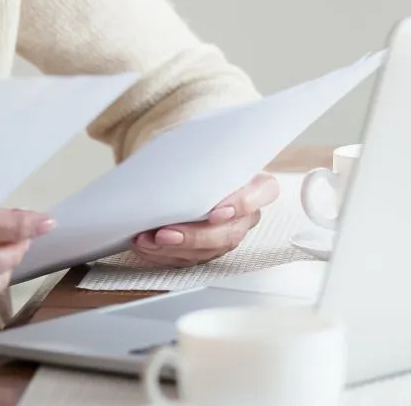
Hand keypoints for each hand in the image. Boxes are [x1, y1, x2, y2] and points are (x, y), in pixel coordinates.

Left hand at [129, 172, 279, 268]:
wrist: (181, 173)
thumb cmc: (195, 159)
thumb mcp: (198, 151)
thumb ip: (198, 158)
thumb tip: (174, 163)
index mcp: (255, 183)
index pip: (264, 192)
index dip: (242, 204)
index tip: (215, 212)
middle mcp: (246, 214)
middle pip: (229, 233)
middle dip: (194, 236)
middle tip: (165, 233)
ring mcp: (228, 234)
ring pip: (208, 250)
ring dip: (174, 248)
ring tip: (147, 240)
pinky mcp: (209, 249)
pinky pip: (190, 258)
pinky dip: (165, 254)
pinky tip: (147, 246)